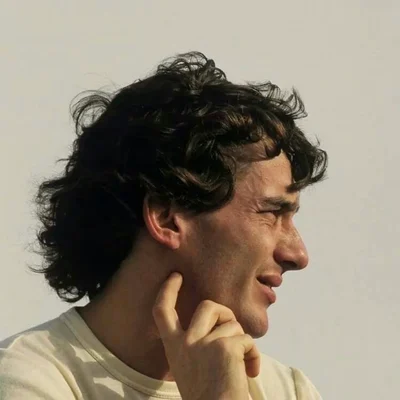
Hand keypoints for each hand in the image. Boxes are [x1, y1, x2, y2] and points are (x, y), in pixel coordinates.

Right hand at [152, 272, 260, 399]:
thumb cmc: (209, 395)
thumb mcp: (190, 366)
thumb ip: (196, 343)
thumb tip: (218, 323)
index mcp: (174, 347)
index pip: (163, 312)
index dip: (168, 290)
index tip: (176, 276)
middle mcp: (185, 342)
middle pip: (207, 306)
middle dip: (225, 313)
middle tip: (233, 331)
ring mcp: (203, 343)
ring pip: (232, 323)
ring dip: (241, 342)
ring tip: (240, 365)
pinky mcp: (225, 346)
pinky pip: (247, 339)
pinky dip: (254, 355)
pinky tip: (250, 372)